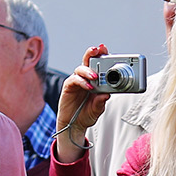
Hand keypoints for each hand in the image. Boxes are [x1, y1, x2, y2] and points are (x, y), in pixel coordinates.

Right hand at [52, 44, 115, 163]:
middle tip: (99, 50)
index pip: (98, 64)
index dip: (101, 56)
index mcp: (94, 80)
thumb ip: (102, 101)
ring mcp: (76, 81)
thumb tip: (107, 94)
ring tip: (95, 76)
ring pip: (80, 69)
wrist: (75, 125)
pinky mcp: (68, 87)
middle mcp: (85, 78)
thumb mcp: (98, 108)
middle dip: (92, 53)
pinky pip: (74, 80)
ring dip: (88, 70)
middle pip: (87, 61)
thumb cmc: (87, 114)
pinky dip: (82, 82)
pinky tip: (88, 87)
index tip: (106, 50)